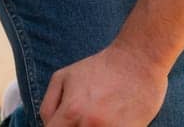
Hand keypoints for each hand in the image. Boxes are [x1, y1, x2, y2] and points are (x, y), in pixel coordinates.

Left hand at [40, 43, 166, 125]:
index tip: (62, 123)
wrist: (137, 62)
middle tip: (80, 117)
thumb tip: (47, 126)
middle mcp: (91, 123)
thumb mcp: (62, 77)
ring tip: (96, 118)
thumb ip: (49, 106)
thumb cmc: (97, 68)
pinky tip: (111, 119)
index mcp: (71, 110)